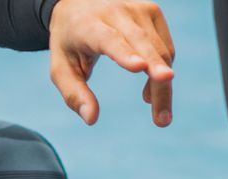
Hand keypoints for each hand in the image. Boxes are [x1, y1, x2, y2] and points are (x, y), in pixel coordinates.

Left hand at [48, 0, 175, 126]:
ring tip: (158, 115)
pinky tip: (152, 84)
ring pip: (160, 51)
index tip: (140, 67)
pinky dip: (162, 71)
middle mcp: (115, 11)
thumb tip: (91, 119)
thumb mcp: (61, 69)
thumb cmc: (70, 42)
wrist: (78, 5)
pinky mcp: (152, 12)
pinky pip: (166, 49)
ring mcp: (137, 9)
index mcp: (88, 25)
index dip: (124, 53)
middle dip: (156, 80)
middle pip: (142, 46)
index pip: (109, 39)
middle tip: (163, 118)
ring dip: (162, 86)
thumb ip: (74, 94)